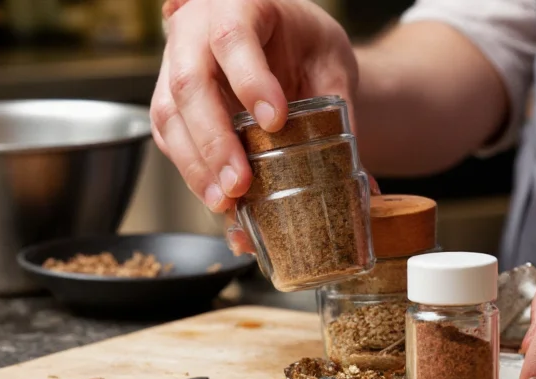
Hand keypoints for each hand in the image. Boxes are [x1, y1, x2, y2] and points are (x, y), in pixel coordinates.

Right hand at [151, 0, 358, 254]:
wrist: (284, 40)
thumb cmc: (304, 42)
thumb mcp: (330, 63)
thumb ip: (341, 111)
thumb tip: (366, 185)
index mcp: (239, 4)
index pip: (233, 37)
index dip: (250, 81)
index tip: (275, 121)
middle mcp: (196, 30)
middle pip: (191, 83)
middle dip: (215, 140)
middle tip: (240, 183)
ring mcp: (176, 65)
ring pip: (170, 115)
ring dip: (197, 164)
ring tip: (226, 202)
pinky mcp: (173, 100)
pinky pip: (170, 136)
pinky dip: (192, 170)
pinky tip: (216, 196)